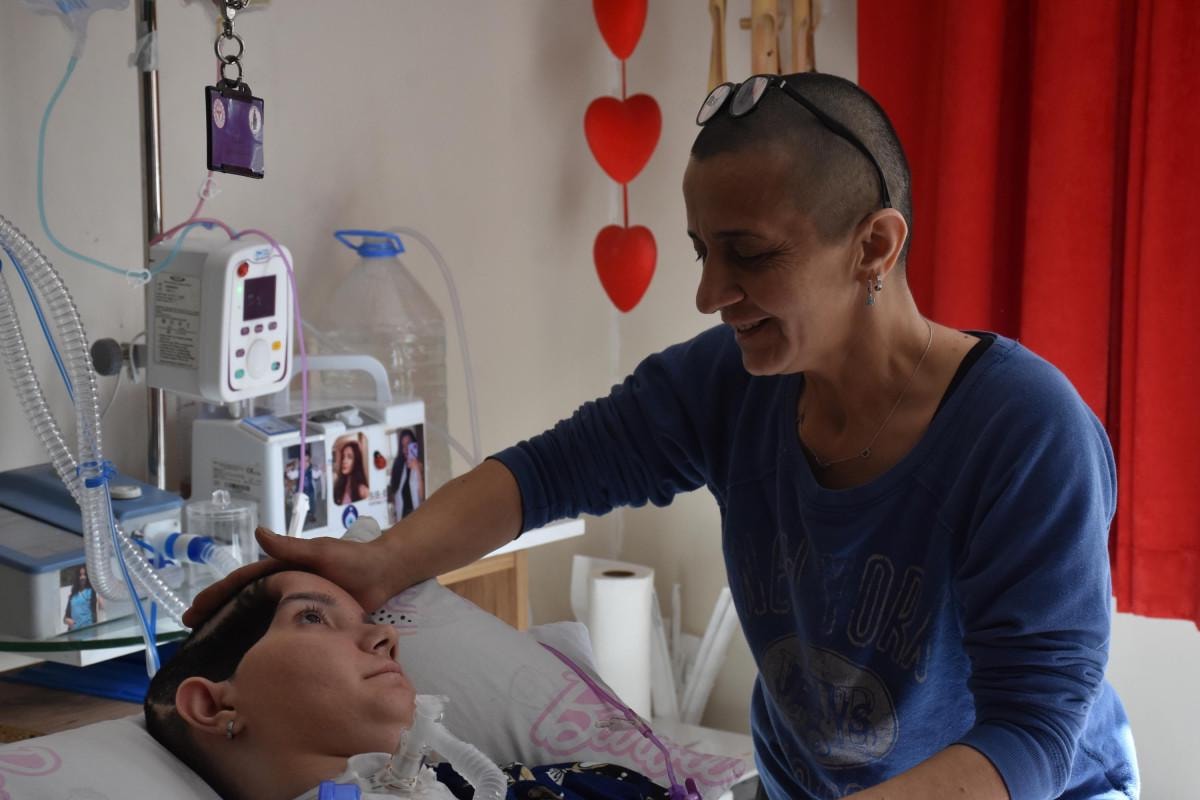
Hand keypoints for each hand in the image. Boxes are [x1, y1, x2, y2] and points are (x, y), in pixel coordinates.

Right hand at [182, 526, 408, 628]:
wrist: (384, 574)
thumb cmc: (354, 560)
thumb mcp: (321, 551)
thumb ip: (291, 547)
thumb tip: (259, 532)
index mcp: (282, 567)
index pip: (242, 581)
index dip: (217, 594)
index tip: (195, 609)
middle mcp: (284, 585)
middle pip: (243, 600)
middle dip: (216, 612)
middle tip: (191, 630)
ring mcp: (295, 602)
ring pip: (258, 615)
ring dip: (234, 626)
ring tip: (210, 645)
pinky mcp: (309, 618)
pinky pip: (279, 628)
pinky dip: (262, 638)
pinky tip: (251, 655)